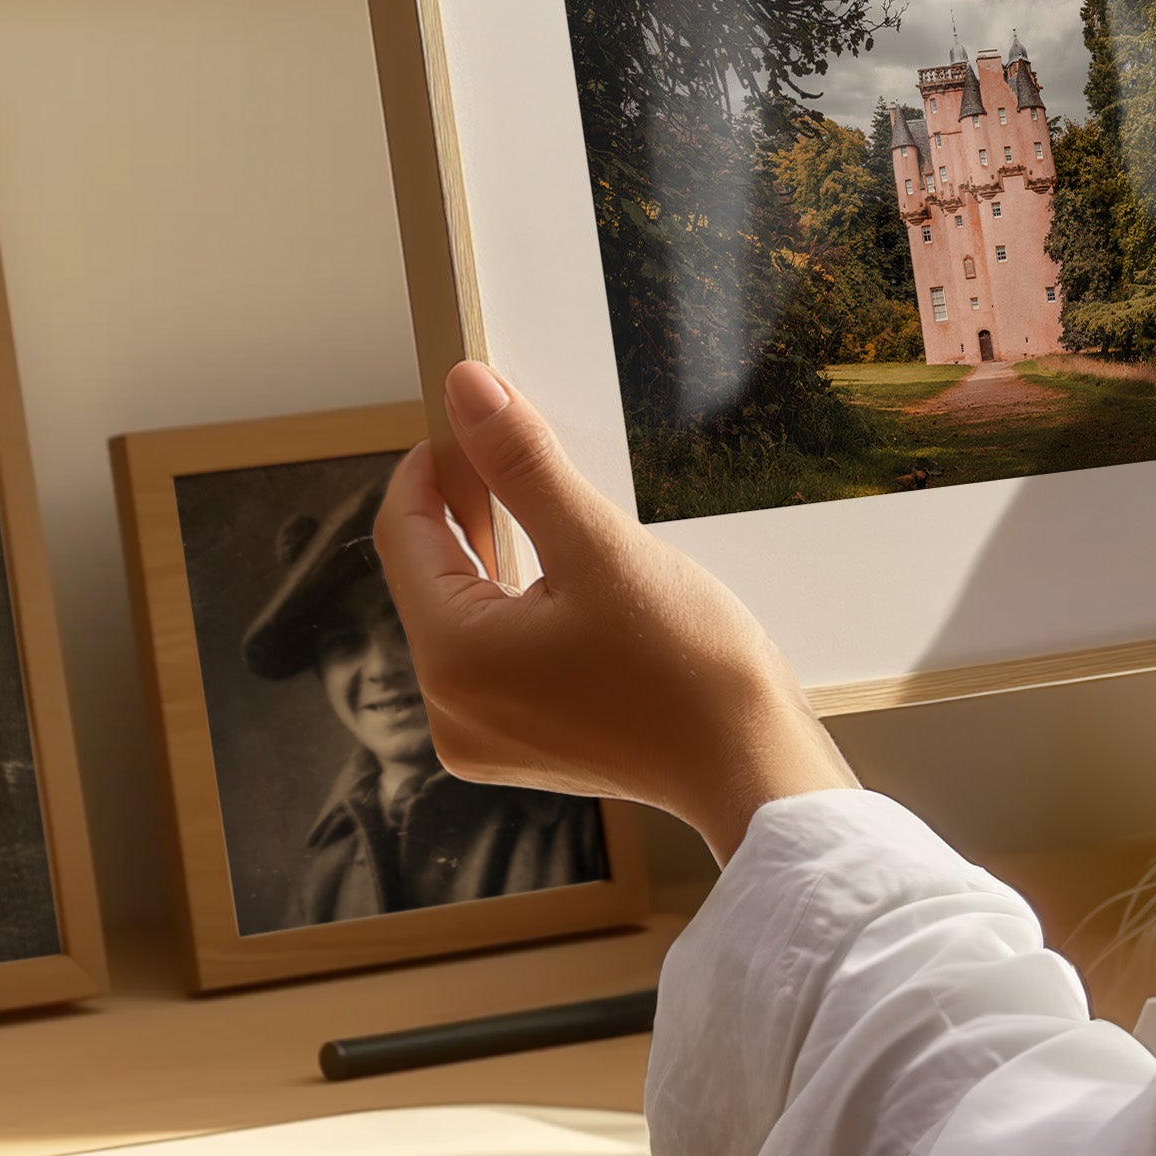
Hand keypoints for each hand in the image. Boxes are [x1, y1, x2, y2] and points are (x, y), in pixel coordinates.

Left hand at [375, 363, 855, 861]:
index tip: (468, 420)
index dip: (431, 467)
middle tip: (511, 451)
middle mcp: (450, 709)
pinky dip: (515, 606)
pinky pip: (492, 657)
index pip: (404, 536)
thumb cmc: (687, 665)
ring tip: (538, 504)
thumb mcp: (598, 545)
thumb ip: (522, 464)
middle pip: (430, 578)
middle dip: (465, 509)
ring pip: (463, 616)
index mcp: (453, 659)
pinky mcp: (520, 747)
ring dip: (493, 555)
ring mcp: (483, 737)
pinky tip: (558, 577)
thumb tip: (468, 391)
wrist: (751, 764)